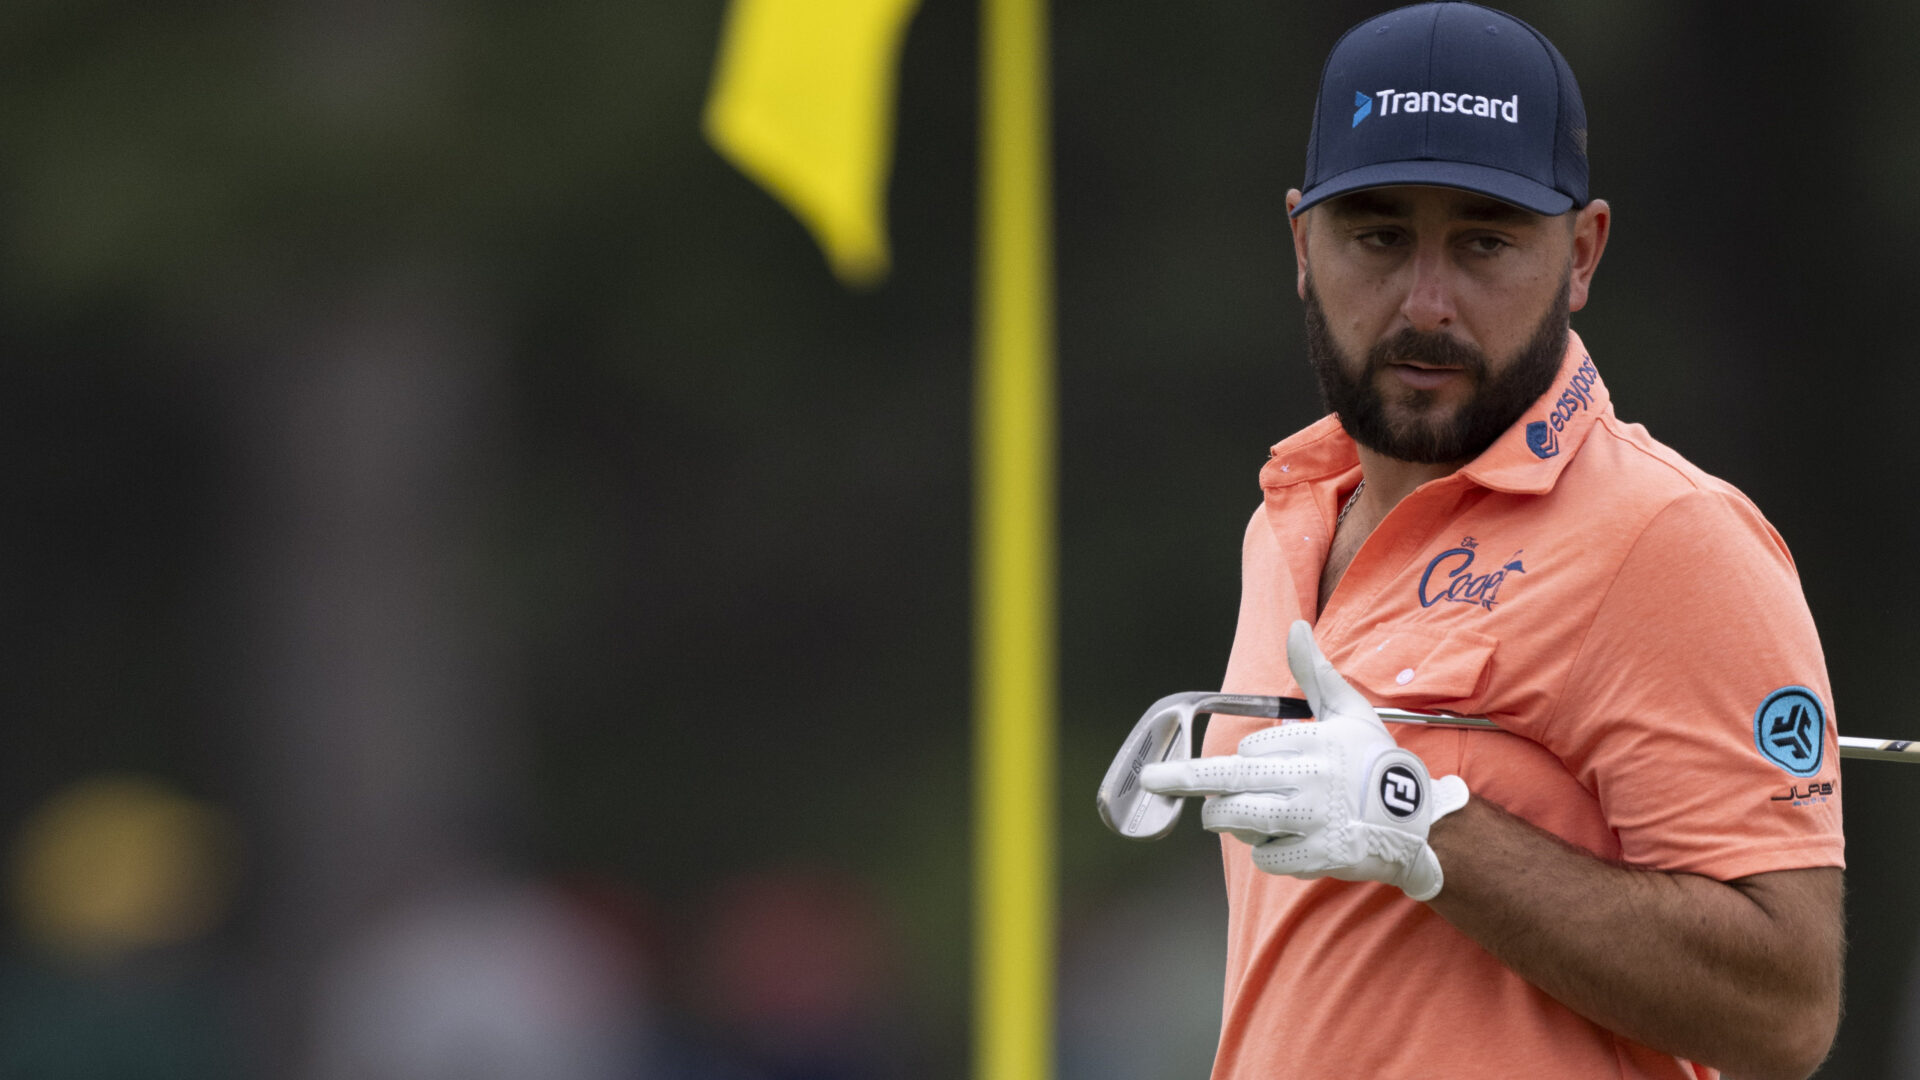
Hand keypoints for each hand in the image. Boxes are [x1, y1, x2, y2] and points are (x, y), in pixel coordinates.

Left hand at [1140, 620, 1468, 899]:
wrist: (1415, 824)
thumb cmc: (1373, 763)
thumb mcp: (1350, 711)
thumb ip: (1315, 673)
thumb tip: (1295, 628)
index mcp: (1316, 742)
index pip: (1253, 749)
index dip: (1247, 759)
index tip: (1255, 764)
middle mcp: (1311, 780)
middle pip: (1232, 780)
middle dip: (1185, 780)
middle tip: (1154, 779)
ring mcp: (1314, 820)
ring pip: (1241, 819)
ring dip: (1223, 818)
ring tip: (1220, 814)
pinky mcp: (1319, 856)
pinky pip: (1266, 856)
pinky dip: (1265, 851)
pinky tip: (1284, 841)